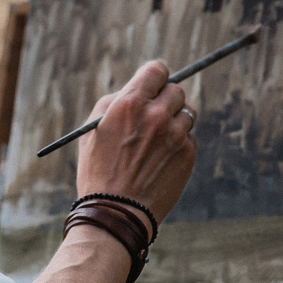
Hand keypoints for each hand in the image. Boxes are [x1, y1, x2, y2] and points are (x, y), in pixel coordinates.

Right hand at [74, 61, 196, 222]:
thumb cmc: (98, 168)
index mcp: (129, 104)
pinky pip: (188, 137)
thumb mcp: (93, 128)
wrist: (116, 211)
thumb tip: (139, 90)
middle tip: (154, 113)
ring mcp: (175, 135)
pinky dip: (178, 143)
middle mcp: (156, 115)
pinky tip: (160, 159)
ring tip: (156, 140)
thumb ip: (117, 102)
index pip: (156, 70)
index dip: (155, 76)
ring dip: (174, 121)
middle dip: (165, 99)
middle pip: (176, 90)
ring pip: (186, 113)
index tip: (154, 83)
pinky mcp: (188, 154)